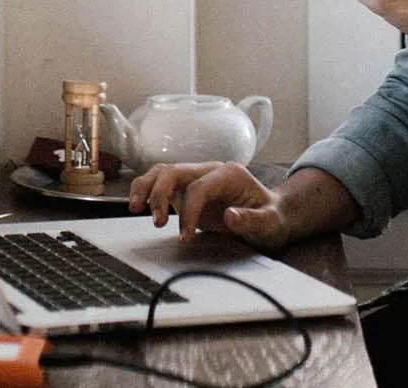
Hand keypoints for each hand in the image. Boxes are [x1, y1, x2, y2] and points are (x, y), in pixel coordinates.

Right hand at [127, 162, 290, 249]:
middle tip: (156, 222)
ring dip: (146, 188)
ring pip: (163, 172)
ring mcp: (197, 178)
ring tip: (134, 208)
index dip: (188, 211)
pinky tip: (139, 206)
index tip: (185, 236)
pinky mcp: (187, 189)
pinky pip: (161, 183)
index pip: (198, 187)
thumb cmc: (272, 218)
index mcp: (229, 175)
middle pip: (174, 172)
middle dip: (159, 195)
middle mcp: (210, 171)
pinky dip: (147, 192)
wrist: (272, 214)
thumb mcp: (271, 223)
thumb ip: (253, 220)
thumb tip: (230, 216)